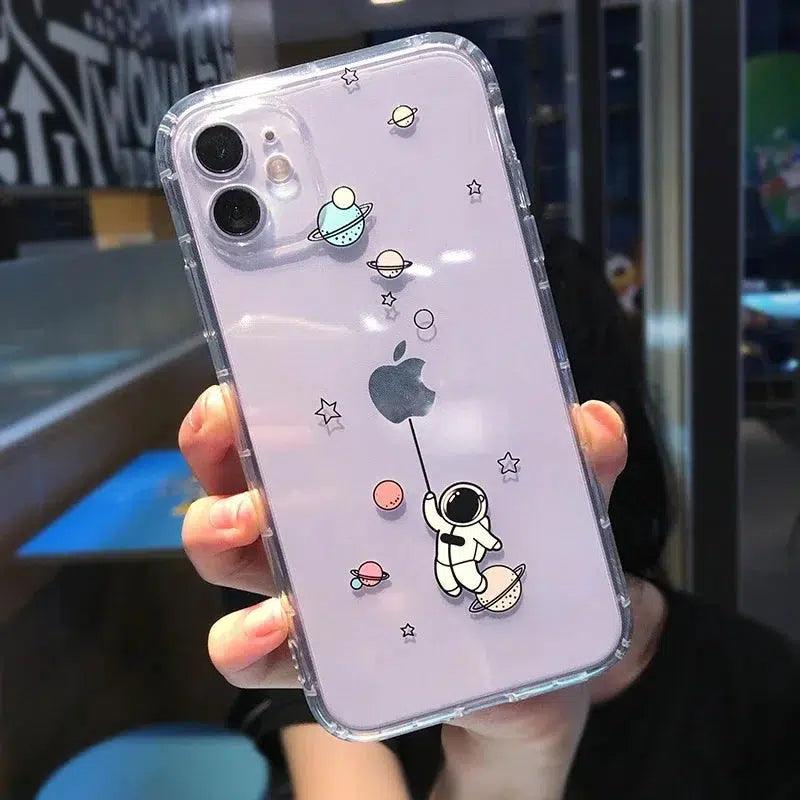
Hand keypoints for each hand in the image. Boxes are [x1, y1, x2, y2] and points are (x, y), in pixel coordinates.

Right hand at [180, 389, 656, 797]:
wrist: (526, 688)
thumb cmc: (520, 577)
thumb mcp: (553, 516)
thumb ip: (575, 471)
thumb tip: (593, 423)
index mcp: (368, 471)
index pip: (299, 421)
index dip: (257, 398)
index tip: (242, 384)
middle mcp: (324, 523)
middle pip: (245, 474)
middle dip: (221, 453)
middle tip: (230, 437)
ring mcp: (312, 589)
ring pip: (233, 554)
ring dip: (219, 534)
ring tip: (243, 528)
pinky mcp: (316, 659)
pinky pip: (258, 650)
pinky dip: (247, 638)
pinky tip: (275, 627)